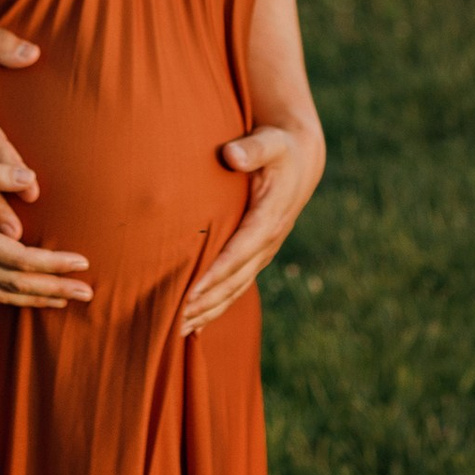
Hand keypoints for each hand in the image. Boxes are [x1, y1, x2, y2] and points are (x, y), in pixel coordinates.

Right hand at [0, 153, 93, 308]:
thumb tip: (31, 178)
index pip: (23, 260)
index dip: (55, 264)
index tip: (83, 263)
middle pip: (19, 285)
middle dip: (55, 289)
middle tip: (88, 293)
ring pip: (2, 294)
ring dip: (36, 298)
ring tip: (64, 299)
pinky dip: (11, 298)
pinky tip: (26, 295)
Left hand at [179, 119, 324, 335]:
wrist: (301, 161)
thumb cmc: (280, 148)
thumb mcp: (271, 142)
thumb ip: (252, 148)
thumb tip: (231, 155)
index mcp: (269, 217)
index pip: (238, 252)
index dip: (215, 274)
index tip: (189, 294)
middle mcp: (268, 241)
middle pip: (234, 280)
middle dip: (205, 303)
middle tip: (173, 322)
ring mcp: (263, 252)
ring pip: (235, 289)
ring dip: (208, 312)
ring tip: (176, 332)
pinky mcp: (256, 255)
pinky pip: (236, 286)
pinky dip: (216, 307)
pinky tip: (193, 326)